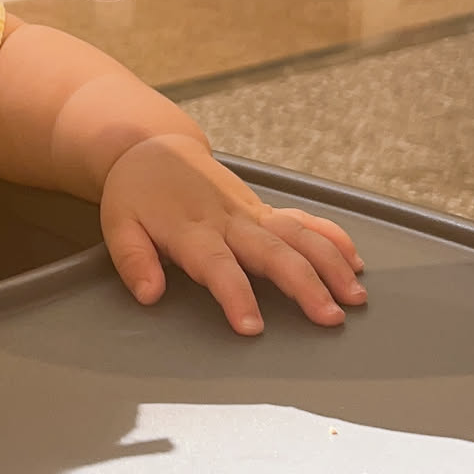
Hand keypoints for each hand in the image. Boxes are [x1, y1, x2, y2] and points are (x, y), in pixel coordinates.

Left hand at [101, 134, 366, 335]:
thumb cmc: (136, 193)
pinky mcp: (263, 208)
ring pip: (298, 235)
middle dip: (305, 285)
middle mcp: (228, 220)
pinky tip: (354, 261)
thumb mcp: (118, 225)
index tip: (252, 326)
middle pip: (273, 252)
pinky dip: (331, 238)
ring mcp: (250, 212)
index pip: (218, 266)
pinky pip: (303, 220)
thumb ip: (133, 260)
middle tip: (329, 317)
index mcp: (191, 229)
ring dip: (330, 264)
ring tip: (354, 297)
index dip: (236, 295)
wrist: (151, 147)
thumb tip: (149, 294)